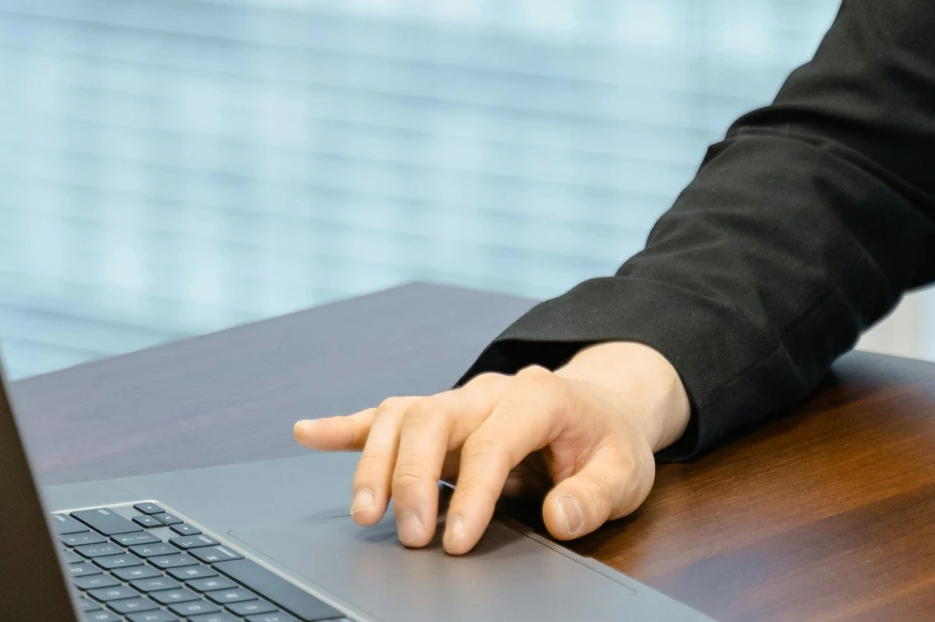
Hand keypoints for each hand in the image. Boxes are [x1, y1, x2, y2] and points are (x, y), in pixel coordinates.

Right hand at [289, 340, 688, 554]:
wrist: (601, 407)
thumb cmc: (607, 442)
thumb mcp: (627, 472)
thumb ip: (595, 494)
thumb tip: (559, 517)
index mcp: (538, 397)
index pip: (495, 440)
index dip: (474, 492)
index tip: (458, 542)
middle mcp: (489, 392)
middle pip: (434, 419)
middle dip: (415, 478)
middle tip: (413, 539)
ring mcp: (458, 401)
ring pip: (402, 416)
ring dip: (376, 462)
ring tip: (366, 515)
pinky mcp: (437, 417)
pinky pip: (384, 415)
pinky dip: (344, 426)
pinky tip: (307, 433)